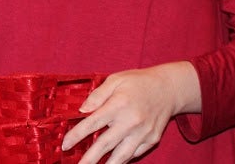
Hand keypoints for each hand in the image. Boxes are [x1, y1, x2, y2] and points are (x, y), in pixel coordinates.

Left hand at [61, 62, 200, 163]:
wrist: (169, 89)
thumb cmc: (138, 82)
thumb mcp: (115, 80)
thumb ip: (97, 95)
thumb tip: (82, 110)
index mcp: (119, 104)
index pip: (93, 123)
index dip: (77, 135)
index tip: (65, 145)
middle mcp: (131, 121)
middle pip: (105, 144)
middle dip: (89, 158)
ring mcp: (143, 133)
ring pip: (121, 155)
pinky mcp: (152, 140)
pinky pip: (135, 154)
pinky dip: (123, 159)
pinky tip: (113, 162)